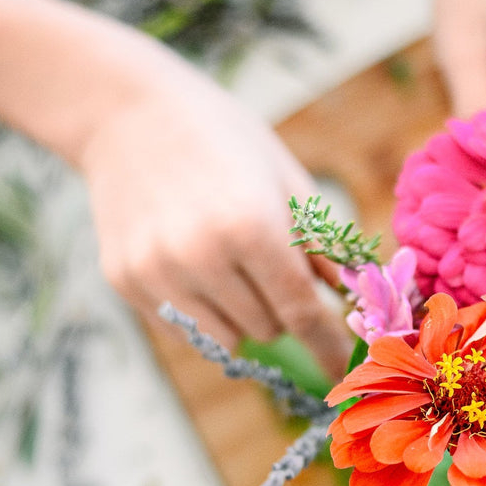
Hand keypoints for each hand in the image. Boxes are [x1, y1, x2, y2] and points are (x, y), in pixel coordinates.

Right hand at [76, 57, 350, 374]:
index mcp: (250, 226)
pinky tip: (193, 261)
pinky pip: (184, 329)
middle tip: (269, 264)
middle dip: (282, 309)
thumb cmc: (223, 140)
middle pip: (267, 329)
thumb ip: (324, 248)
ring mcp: (156, 273)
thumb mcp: (286, 180)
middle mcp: (200, 256)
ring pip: (226, 340)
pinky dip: (203, 312)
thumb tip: (360, 302)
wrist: (126, 112)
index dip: (328, 348)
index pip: (302, 313)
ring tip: (231, 263)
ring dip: (243, 316)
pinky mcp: (126, 281)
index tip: (345, 373)